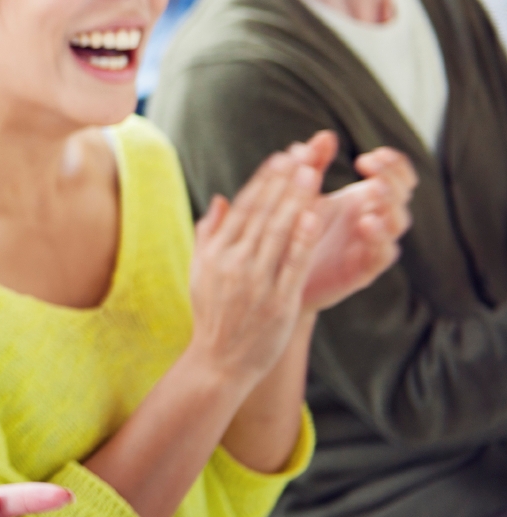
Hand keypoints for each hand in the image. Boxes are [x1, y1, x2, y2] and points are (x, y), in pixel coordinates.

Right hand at [188, 149, 324, 386]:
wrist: (219, 362)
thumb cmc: (213, 315)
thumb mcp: (200, 271)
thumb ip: (210, 233)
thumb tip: (221, 199)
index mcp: (216, 253)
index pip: (243, 208)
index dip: (263, 180)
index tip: (281, 157)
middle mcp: (233, 263)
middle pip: (262, 214)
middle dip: (283, 182)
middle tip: (301, 154)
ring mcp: (255, 282)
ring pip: (278, 233)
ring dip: (295, 200)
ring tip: (312, 173)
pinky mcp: (277, 301)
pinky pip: (292, 265)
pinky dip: (302, 240)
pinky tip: (316, 217)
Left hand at [286, 131, 415, 311]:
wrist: (279, 276)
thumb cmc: (295, 231)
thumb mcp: (302, 194)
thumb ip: (313, 165)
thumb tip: (324, 135)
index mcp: (365, 198)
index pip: (398, 176)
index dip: (393, 164)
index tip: (371, 156)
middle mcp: (374, 219)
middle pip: (402, 195)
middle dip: (391, 177)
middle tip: (369, 167)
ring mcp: (371, 245)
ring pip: (397, 224)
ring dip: (389, 205)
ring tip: (374, 190)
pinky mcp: (363, 270)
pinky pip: (383, 254)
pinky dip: (379, 238)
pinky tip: (366, 222)